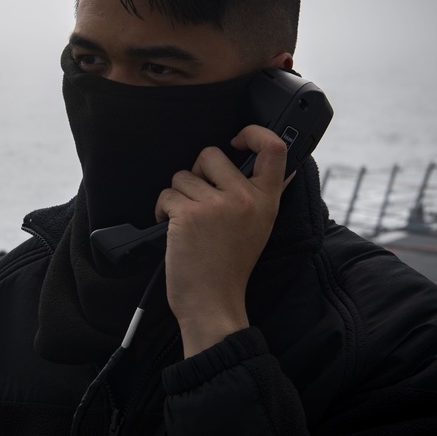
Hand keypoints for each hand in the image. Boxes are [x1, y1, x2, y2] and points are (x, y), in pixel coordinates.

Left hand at [154, 125, 288, 356]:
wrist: (213, 303)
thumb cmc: (230, 267)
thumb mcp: (260, 227)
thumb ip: (259, 195)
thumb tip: (263, 158)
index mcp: (267, 200)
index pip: (274, 148)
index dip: (254, 132)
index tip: (238, 139)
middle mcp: (244, 198)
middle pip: (211, 154)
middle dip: (196, 172)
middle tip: (199, 198)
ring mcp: (216, 205)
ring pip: (182, 175)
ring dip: (178, 196)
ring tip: (188, 224)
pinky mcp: (188, 214)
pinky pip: (167, 194)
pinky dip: (163, 210)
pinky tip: (173, 230)